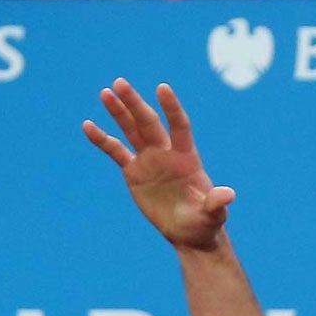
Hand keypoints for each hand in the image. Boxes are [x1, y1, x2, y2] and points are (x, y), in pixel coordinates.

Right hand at [83, 80, 233, 251]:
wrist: (188, 232)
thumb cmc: (204, 223)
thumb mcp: (212, 215)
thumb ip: (216, 203)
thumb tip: (228, 195)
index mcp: (187, 158)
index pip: (179, 127)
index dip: (171, 108)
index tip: (162, 88)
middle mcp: (166, 153)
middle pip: (149, 123)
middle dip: (135, 104)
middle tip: (120, 83)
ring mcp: (149, 160)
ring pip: (132, 130)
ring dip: (119, 112)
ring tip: (105, 93)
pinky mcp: (133, 171)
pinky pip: (116, 151)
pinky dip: (102, 139)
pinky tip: (88, 126)